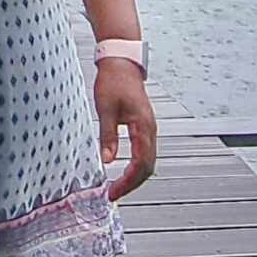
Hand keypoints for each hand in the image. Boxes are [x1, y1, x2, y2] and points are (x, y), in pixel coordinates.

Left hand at [94, 59, 156, 201]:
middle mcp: (150, 129)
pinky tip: (124, 170)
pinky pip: (144, 152)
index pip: (140, 164)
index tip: (113, 192)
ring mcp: (149, 128)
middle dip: (132, 184)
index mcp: (143, 126)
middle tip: (114, 194)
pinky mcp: (144, 126)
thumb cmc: (114, 80)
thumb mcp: (106, 109)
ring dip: (135, 176)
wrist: (121, 62)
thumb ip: (108, 136)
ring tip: (118, 187)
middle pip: (148, 167)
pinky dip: (136, 166)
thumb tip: (107, 160)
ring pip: (148, 161)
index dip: (128, 182)